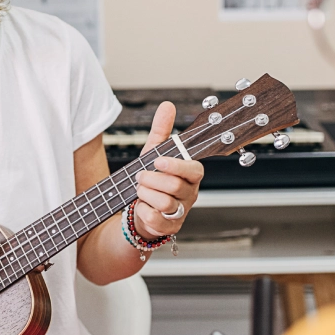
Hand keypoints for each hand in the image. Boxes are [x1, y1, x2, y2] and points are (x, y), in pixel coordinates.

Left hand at [134, 102, 203, 238]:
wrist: (141, 209)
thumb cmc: (153, 179)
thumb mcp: (154, 153)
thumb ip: (162, 130)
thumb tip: (167, 106)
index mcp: (192, 175)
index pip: (194, 170)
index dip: (176, 165)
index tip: (158, 161)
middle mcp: (190, 194)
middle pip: (174, 186)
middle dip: (151, 179)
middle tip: (140, 176)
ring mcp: (181, 213)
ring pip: (164, 203)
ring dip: (145, 193)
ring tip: (140, 190)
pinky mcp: (169, 228)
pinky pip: (155, 219)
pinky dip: (142, 211)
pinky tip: (141, 206)